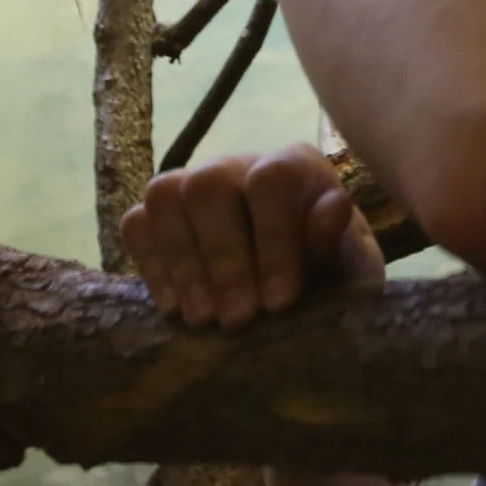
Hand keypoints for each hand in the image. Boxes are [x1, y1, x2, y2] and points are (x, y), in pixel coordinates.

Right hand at [119, 142, 384, 329]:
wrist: (302, 290)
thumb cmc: (332, 273)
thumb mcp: (349, 265)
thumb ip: (337, 241)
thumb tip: (333, 207)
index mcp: (294, 165)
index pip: (270, 180)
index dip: (271, 240)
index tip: (279, 303)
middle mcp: (239, 164)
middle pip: (208, 184)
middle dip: (221, 258)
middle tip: (236, 320)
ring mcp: (194, 185)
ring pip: (165, 195)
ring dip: (181, 263)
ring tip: (203, 319)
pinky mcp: (161, 216)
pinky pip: (136, 223)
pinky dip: (151, 266)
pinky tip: (176, 309)